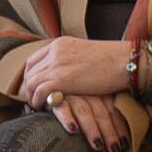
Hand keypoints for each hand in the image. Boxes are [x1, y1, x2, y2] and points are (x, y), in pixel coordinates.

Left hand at [14, 36, 137, 104]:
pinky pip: (39, 92)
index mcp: (60, 44)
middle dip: (27, 87)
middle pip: (29, 71)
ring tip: (36, 106)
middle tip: (30, 100)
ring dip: (31, 96)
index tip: (31, 86)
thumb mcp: (86, 54)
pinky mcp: (61, 79)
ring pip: (31, 82)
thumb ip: (72, 60)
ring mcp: (57, 64)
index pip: (33, 59)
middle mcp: (55, 51)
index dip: (29, 75)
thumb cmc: (113, 61)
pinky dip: (37, 101)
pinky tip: (42, 108)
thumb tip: (68, 73)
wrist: (124, 61)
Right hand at [46, 90, 129, 151]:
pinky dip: (67, 118)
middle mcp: (86, 90)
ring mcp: (70, 93)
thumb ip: (103, 109)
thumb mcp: (91, 96)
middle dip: (109, 132)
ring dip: (92, 129)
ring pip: (84, 111)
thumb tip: (120, 136)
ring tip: (98, 145)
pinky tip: (73, 130)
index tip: (126, 143)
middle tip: (115, 150)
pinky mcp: (52, 96)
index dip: (119, 126)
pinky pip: (61, 108)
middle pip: (101, 112)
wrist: (46, 78)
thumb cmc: (73, 93)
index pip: (112, 109)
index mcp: (98, 90)